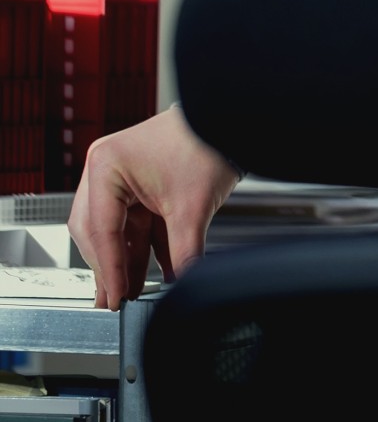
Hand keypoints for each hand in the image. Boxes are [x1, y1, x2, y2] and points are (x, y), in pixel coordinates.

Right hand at [68, 107, 241, 309]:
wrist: (234, 120)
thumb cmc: (208, 142)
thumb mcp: (192, 207)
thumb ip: (184, 252)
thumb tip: (182, 285)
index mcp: (106, 166)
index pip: (101, 230)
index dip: (109, 269)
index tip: (115, 298)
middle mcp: (106, 170)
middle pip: (98, 232)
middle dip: (110, 268)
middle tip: (115, 301)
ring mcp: (122, 176)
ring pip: (117, 231)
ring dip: (128, 261)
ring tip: (132, 294)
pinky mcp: (141, 184)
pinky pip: (136, 223)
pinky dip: (145, 247)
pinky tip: (156, 272)